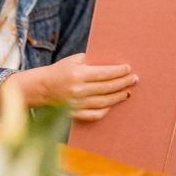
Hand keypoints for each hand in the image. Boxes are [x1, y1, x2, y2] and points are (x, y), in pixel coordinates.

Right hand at [7, 54, 137, 120]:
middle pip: (107, 87)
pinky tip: (113, 104)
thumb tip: (112, 63)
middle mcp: (79, 90)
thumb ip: (91, 60)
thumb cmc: (60, 70)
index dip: (119, 71)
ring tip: (128, 91)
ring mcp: (77, 104)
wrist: (41, 87)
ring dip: (118, 97)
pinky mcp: (75, 114)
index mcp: (79, 74)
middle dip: (123, 83)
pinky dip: (105, 110)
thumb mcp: (74, 60)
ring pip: (104, 102)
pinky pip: (94, 114)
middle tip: (134, 79)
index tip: (129, 68)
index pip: (105, 73)